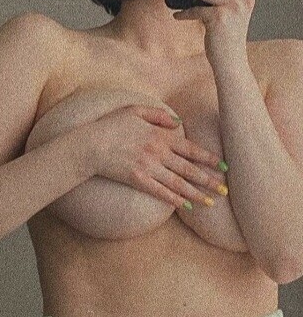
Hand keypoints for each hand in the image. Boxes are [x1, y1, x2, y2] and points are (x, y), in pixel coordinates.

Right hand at [84, 103, 227, 209]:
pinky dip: (175, 199)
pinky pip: (160, 192)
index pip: (189, 148)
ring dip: (196, 194)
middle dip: (209, 180)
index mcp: (158, 135)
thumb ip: (158, 115)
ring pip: (178, 183)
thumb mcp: (134, 110)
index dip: (208, 158)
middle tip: (225, 190)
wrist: (90, 144)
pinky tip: (186, 206)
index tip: (224, 165)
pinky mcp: (137, 180)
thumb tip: (179, 123)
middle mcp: (157, 152)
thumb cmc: (111, 124)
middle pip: (188, 168)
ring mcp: (148, 168)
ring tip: (212, 203)